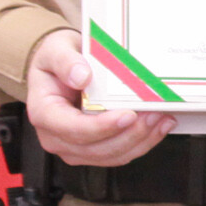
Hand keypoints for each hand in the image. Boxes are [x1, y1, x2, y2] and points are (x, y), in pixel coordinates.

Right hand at [25, 27, 173, 166]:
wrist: (61, 67)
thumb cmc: (57, 59)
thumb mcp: (56, 49)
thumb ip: (65, 61)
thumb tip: (81, 76)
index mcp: (44, 113)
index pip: (72, 129)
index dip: (102, 127)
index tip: (128, 115)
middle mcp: (56, 136)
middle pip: (95, 148)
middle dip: (129, 134)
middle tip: (155, 113)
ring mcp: (74, 146)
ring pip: (111, 156)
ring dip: (140, 140)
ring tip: (161, 118)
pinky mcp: (92, 149)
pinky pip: (119, 154)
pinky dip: (142, 143)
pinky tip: (159, 126)